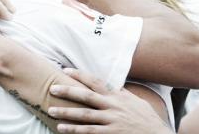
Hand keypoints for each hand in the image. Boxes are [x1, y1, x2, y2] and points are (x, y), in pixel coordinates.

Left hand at [48, 68, 172, 133]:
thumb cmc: (147, 120)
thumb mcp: (136, 102)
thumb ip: (122, 94)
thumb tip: (112, 85)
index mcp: (117, 96)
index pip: (95, 81)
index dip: (80, 75)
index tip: (65, 70)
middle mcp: (113, 106)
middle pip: (86, 96)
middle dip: (67, 91)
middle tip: (52, 88)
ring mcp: (112, 121)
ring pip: (84, 115)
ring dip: (66, 113)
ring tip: (51, 111)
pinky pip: (89, 132)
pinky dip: (74, 130)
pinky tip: (62, 129)